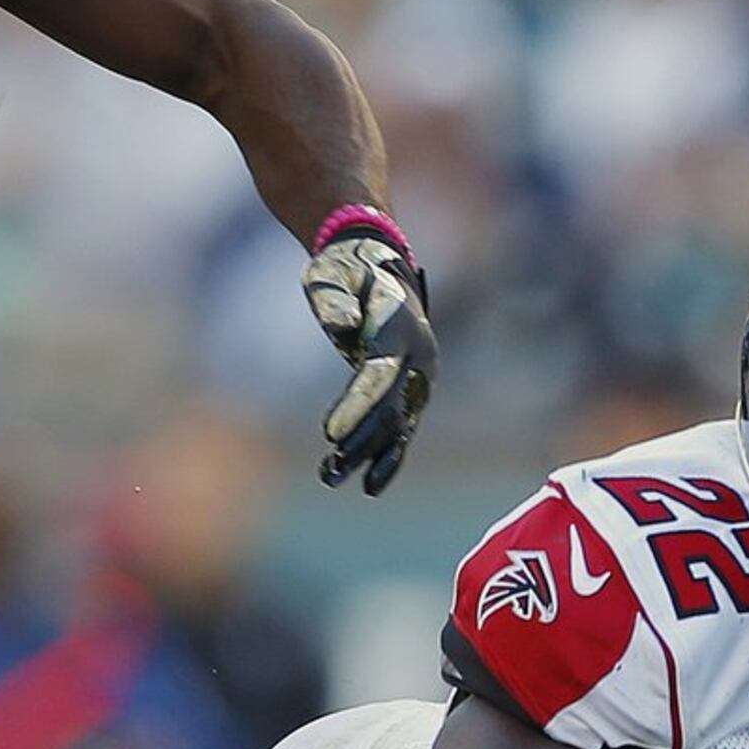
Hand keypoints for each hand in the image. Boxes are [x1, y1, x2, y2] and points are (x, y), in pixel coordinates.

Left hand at [302, 206, 436, 493]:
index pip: (380, 374)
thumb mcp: (332, 274)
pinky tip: (368, 485)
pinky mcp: (410, 390)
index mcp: (401, 327)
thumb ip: (335, 299)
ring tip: (331, 479)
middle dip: (361, 442)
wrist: (375, 262)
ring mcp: (417, 376)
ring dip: (367, 455)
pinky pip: (401, 428)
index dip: (357, 405)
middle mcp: (418, 357)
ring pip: (397, 425)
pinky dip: (385, 456)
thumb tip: (343, 325)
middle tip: (330, 473)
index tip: (330, 434)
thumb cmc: (346, 268)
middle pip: (391, 407)